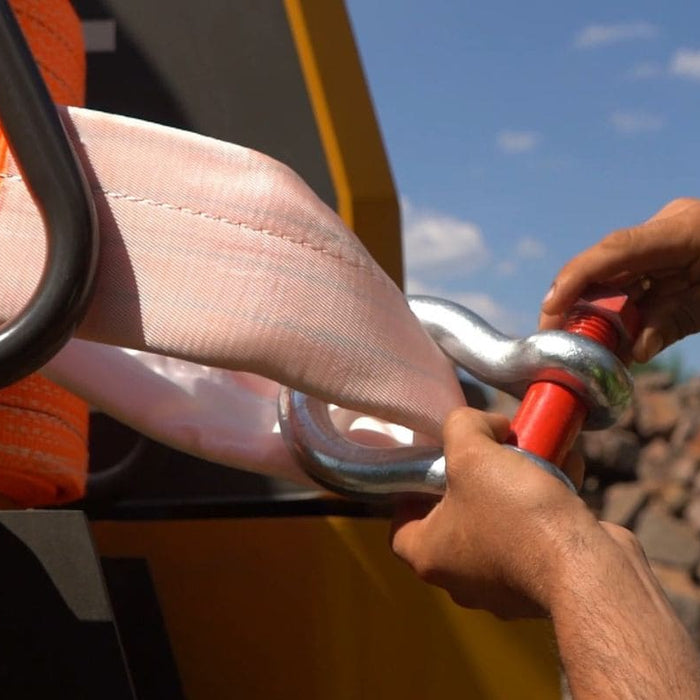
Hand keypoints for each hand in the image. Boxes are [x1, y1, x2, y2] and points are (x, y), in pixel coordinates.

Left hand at [390, 407, 590, 618]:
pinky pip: (533, 534)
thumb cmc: (515, 513)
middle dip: (474, 478)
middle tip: (490, 453)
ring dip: (515, 484)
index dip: (413, 490)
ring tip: (533, 452)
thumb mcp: (472, 451)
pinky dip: (545, 503)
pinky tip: (564, 469)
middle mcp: (459, 577)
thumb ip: (463, 425)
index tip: (436, 464)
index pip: (401, 523)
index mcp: (429, 555)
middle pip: (455, 516)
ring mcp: (501, 584)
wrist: (585, 567)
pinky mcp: (540, 581)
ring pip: (498, 521)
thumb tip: (485, 425)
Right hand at [539, 197, 699, 362]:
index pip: (617, 249)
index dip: (577, 277)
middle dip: (576, 304)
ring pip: (618, 288)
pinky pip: (638, 300)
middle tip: (553, 340)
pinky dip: (624, 326)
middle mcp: (668, 236)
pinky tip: (610, 347)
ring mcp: (668, 253)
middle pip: (608, 269)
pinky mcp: (673, 275)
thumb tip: (633, 351)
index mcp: (685, 229)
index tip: (551, 309)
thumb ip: (677, 322)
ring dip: (597, 320)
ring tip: (578, 351)